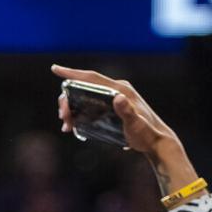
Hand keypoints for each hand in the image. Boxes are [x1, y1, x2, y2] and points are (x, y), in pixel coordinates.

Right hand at [52, 65, 179, 154]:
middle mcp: (115, 90)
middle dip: (68, 101)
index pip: (91, 78)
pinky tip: (72, 126)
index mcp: (120, 90)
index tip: (55, 69)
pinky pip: (89, 107)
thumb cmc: (146, 134)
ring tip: (66, 126)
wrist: (156, 142)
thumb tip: (117, 97)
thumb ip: (127, 111)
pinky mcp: (111, 109)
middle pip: (83, 89)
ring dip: (71, 110)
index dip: (72, 73)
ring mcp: (113, 99)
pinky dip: (78, 115)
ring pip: (84, 99)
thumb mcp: (136, 124)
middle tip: (62, 118)